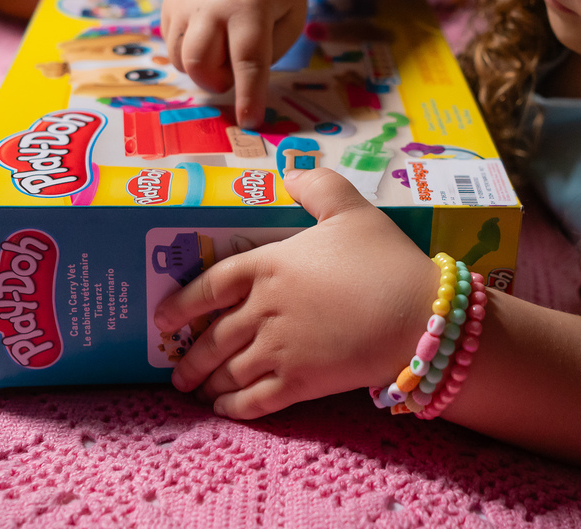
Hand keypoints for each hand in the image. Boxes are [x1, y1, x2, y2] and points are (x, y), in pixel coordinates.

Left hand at [153, 168, 437, 418]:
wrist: (417, 316)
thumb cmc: (384, 260)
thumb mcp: (352, 209)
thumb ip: (318, 186)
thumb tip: (289, 172)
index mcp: (269, 266)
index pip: (210, 285)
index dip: (181, 304)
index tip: (162, 319)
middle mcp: (264, 310)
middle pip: (214, 338)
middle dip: (191, 357)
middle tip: (176, 369)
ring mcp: (279, 350)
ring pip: (229, 372)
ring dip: (207, 383)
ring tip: (194, 391)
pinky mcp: (300, 384)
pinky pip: (255, 401)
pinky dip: (234, 407)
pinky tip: (224, 409)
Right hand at [161, 0, 309, 127]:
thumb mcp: (289, 25)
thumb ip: (262, 57)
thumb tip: (232, 87)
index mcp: (250, 5)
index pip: (247, 59)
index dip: (249, 95)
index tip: (249, 121)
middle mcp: (211, 0)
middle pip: (199, 61)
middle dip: (215, 81)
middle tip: (231, 76)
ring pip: (179, 57)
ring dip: (201, 68)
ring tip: (222, 49)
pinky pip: (170, 43)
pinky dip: (188, 51)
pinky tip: (209, 34)